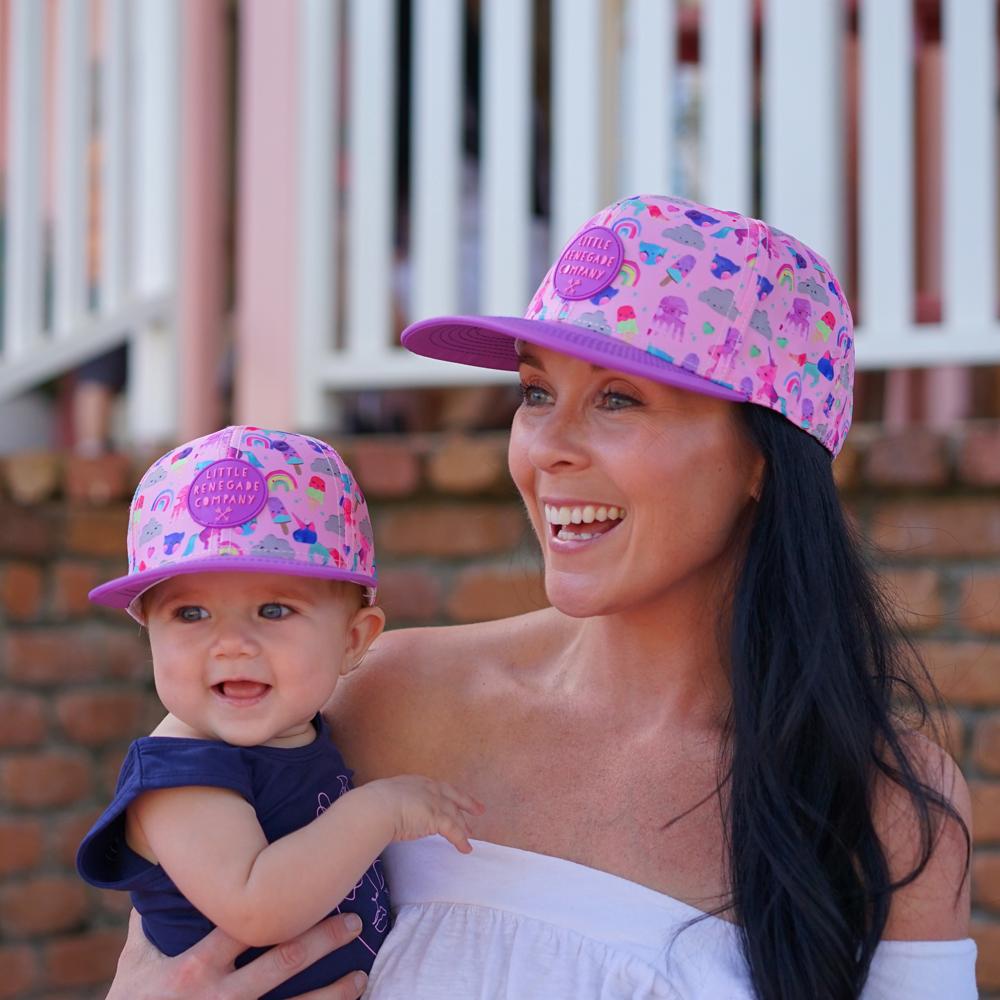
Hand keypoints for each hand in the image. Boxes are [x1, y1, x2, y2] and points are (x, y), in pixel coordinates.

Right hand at [106, 908, 368, 999]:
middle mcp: (218, 998)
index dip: (281, 902)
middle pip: (283, 961)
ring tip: (361, 977)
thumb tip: (161, 869)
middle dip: (323, 938)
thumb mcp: (134, 964)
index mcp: (194, 967)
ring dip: (332, 993)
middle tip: (356, 921)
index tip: (315, 884)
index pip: (245, 925)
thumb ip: (151, 921)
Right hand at [362, 775, 484, 853]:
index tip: (455, 798)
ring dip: (464, 826)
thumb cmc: (374, 803)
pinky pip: (454, 832)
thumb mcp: (385, 797)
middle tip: (479, 810)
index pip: (438, 788)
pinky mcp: (438, 818)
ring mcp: (435, 802)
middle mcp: (429, 789)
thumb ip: (393, 802)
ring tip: (470, 835)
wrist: (377, 807)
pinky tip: (465, 849)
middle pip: (454, 796)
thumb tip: (387, 811)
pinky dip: (461, 841)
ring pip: (455, 815)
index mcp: (416, 782)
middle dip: (467, 803)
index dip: (448, 794)